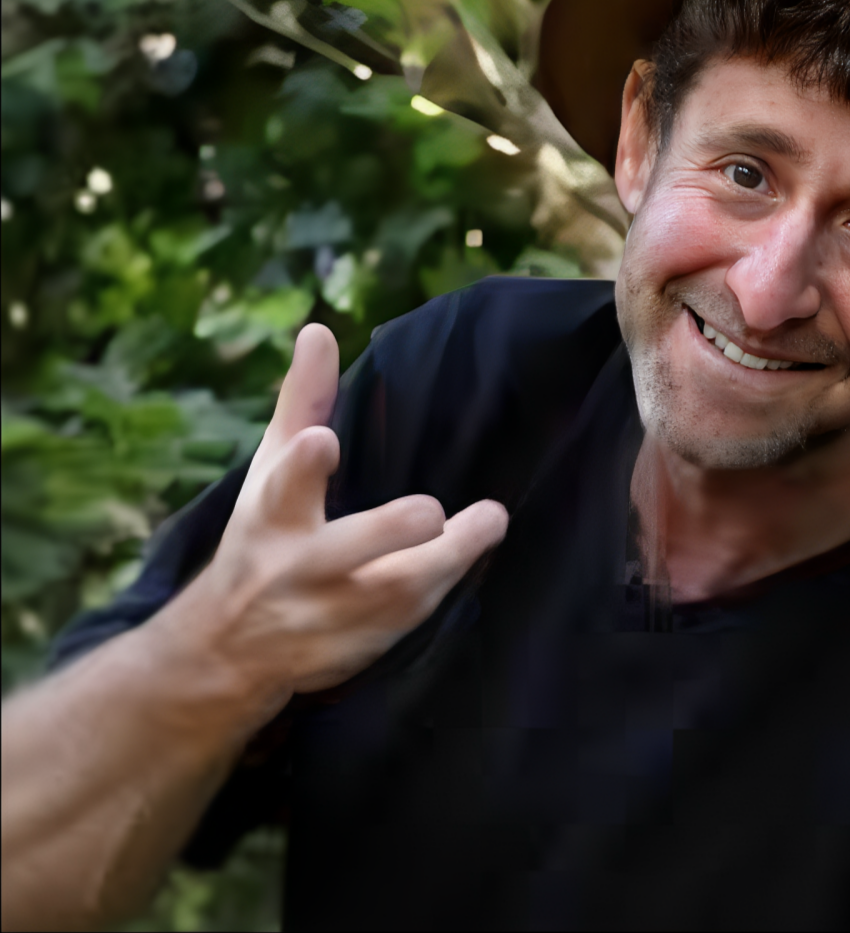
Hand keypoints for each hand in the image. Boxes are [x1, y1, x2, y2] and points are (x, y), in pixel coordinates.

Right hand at [165, 323, 507, 708]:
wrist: (227, 651)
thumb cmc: (262, 539)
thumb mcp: (269, 472)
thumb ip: (303, 402)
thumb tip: (318, 330)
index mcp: (271, 517)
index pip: (283, 487)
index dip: (303, 466)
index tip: (322, 443)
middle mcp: (297, 570)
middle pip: (346, 551)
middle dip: (391, 528)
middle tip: (431, 509)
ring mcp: (329, 616)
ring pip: (392, 593)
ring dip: (447, 559)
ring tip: (490, 520)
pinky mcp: (359, 647)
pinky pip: (410, 621)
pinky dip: (445, 588)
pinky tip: (477, 553)